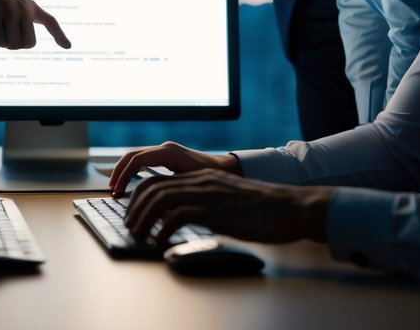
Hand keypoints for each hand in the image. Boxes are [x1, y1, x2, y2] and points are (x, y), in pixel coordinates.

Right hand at [0, 0, 70, 49]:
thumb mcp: (12, 5)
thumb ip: (19, 23)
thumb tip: (18, 44)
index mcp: (31, 6)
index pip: (50, 21)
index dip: (59, 35)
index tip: (68, 46)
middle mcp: (24, 8)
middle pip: (28, 44)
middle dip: (15, 45)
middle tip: (4, 35)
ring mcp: (9, 12)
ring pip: (13, 45)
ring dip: (1, 43)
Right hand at [108, 140, 240, 197]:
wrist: (230, 170)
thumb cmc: (214, 180)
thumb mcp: (190, 185)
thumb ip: (170, 189)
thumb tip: (151, 203)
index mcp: (168, 152)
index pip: (137, 159)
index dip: (123, 175)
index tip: (116, 191)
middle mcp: (165, 148)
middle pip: (132, 155)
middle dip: (118, 171)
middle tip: (111, 189)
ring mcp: (165, 151)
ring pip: (136, 157)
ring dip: (123, 171)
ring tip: (115, 187)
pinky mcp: (167, 157)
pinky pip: (143, 161)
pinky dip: (133, 171)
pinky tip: (129, 184)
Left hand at [124, 168, 332, 244]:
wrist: (290, 207)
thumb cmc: (263, 211)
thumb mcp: (227, 202)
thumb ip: (206, 205)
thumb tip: (185, 221)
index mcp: (202, 177)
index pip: (158, 181)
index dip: (139, 196)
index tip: (131, 212)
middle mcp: (200, 180)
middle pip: (153, 188)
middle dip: (134, 207)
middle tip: (129, 226)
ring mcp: (207, 193)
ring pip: (160, 199)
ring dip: (143, 218)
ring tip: (138, 235)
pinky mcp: (214, 209)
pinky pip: (177, 215)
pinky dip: (163, 229)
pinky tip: (160, 241)